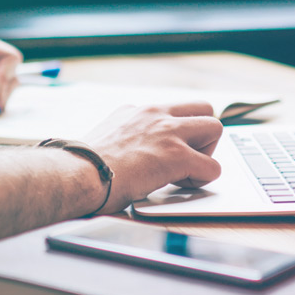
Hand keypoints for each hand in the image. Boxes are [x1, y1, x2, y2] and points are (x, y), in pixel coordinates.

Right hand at [82, 102, 222, 213]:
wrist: (79, 173)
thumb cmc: (85, 166)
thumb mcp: (107, 137)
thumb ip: (127, 137)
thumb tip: (132, 153)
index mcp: (137, 110)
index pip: (174, 109)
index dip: (178, 132)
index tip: (167, 150)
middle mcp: (155, 114)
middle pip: (204, 108)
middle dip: (202, 135)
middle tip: (186, 158)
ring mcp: (168, 132)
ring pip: (215, 128)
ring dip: (207, 153)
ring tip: (185, 172)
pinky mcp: (176, 156)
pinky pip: (212, 166)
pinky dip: (202, 179)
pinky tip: (179, 186)